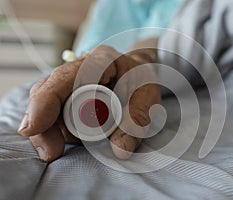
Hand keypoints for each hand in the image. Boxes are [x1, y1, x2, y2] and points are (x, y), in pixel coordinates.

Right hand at [18, 45, 160, 161]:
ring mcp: (70, 79)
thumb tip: (120, 150)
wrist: (139, 72)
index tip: (33, 129)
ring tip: (65, 146)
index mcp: (100, 61)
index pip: (65, 78)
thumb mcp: (147, 98)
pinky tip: (67, 139)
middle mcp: (80, 66)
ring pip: (46, 103)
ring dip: (50, 129)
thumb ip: (136, 122)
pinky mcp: (67, 93)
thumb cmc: (142, 82)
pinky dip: (55, 129)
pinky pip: (53, 111)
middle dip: (43, 124)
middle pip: (47, 92)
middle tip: (51, 153)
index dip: (45, 102)